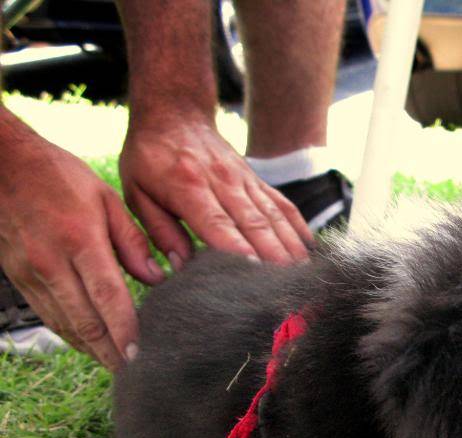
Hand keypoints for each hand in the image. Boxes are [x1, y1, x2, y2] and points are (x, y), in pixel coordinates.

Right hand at [0, 123, 158, 369]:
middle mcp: (52, 263)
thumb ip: (132, 242)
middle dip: (111, 353)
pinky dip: (70, 334)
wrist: (1, 163)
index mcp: (80, 242)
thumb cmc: (60, 176)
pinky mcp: (18, 276)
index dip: (125, 332)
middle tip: (136, 376)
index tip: (142, 356)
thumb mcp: (106, 199)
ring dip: (92, 350)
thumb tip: (156, 280)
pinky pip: (48, 314)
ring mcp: (31, 273)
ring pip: (65, 324)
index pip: (108, 298)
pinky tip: (89, 345)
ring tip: (118, 367)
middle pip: (86, 322)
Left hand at [119, 117, 311, 268]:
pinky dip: (299, 229)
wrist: (174, 113)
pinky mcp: (257, 181)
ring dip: (292, 248)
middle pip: (255, 225)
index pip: (218, 224)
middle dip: (274, 258)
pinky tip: (310, 251)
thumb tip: (181, 267)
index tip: (254, 273)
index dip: (237, 249)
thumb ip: (159, 231)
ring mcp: (245, 181)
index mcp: (188, 187)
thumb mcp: (136, 193)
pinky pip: (284, 206)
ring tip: (304, 276)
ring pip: (275, 218)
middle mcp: (223, 182)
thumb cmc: (149, 157)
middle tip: (287, 287)